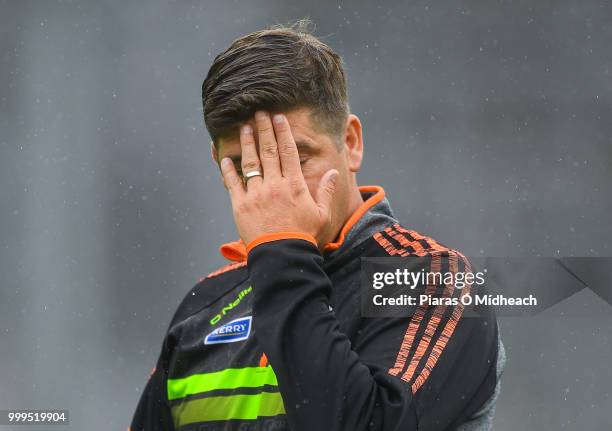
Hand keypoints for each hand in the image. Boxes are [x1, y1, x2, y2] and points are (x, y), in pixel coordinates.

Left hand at [220, 111, 338, 247]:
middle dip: (263, 130)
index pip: (288, 152)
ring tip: (244, 127)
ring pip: (250, 162)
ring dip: (247, 143)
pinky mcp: (240, 205)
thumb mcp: (322, 214)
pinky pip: (232, 183)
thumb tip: (333, 172)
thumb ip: (326, 191)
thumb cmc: (304, 236)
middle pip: (268, 151)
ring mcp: (256, 194)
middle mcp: (274, 185)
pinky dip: (228, 170)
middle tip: (259, 113)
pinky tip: (224, 158)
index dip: (283, 132)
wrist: (282, 255)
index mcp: (294, 185)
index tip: (279, 118)